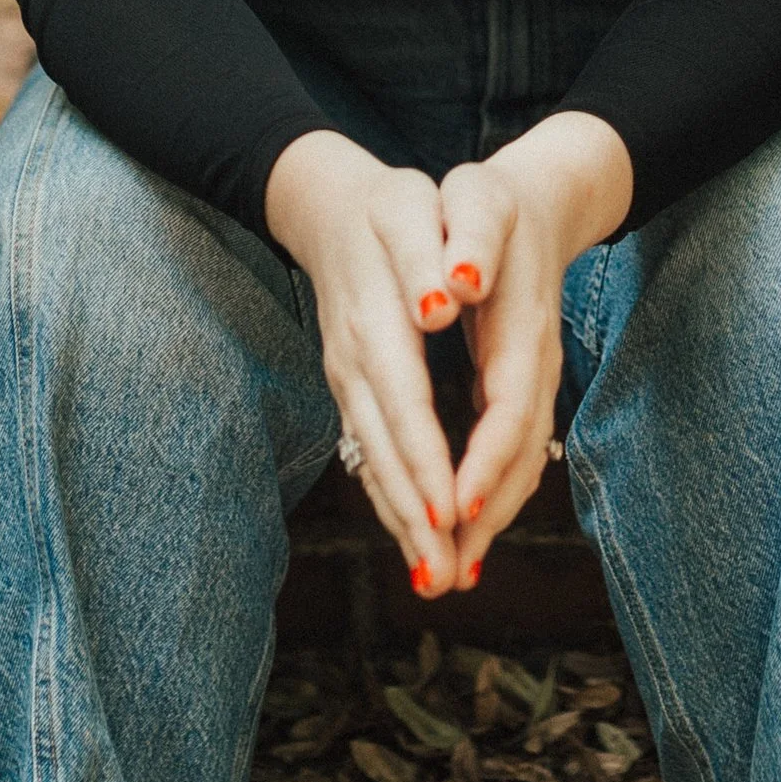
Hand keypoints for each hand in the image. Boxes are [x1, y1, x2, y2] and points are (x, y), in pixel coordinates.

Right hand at [263, 129, 469, 593]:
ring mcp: (349, 380)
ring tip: (433, 579)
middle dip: (414, 515)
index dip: (425, 458)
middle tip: (442, 579)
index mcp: (375, 322)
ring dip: (402, 521)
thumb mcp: (412, 206)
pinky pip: (370, 452)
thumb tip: (442, 305)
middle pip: (383, 449)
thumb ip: (426, 253)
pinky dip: (392, 497)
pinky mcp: (353, 388)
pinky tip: (414, 537)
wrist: (330, 202)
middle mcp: (355, 363)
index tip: (450, 513)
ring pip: (373, 460)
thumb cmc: (390, 203)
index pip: (404, 401)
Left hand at [431, 111, 631, 584]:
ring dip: (485, 520)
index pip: (505, 408)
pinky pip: (504, 452)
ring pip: (515, 462)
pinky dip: (484, 495)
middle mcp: (531, 365)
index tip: (453, 509)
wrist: (542, 198)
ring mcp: (529, 381)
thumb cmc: (495, 199)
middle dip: (482, 516)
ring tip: (449, 573)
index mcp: (520, 327)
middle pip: (516, 454)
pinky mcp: (516, 389)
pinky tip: (457, 531)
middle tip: (446, 574)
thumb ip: (473, 237)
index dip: (483, 460)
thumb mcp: (479, 199)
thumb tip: (460, 283)